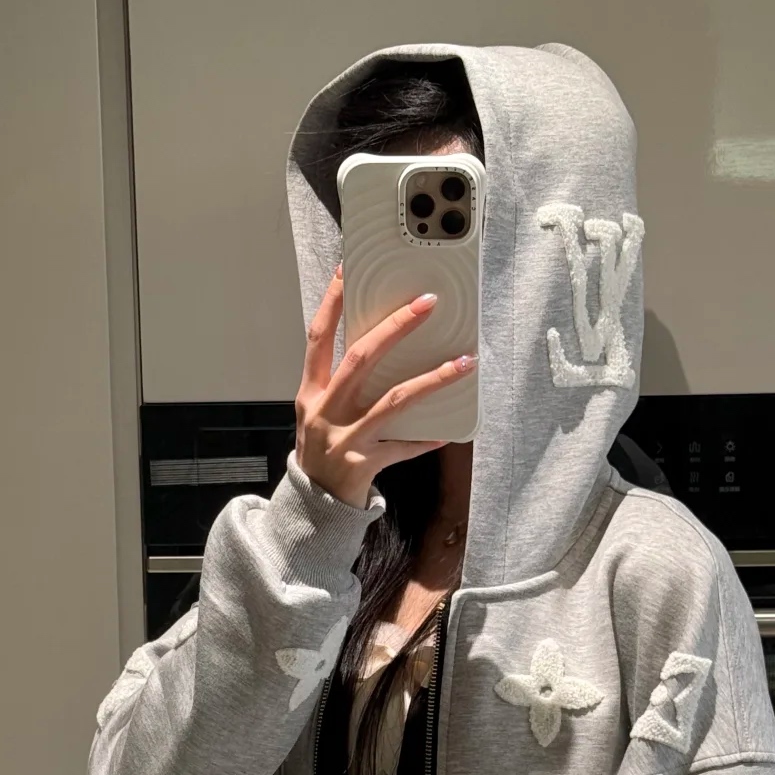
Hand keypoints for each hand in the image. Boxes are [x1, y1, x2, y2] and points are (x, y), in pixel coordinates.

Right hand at [295, 267, 476, 509]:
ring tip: (464, 362)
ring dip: (432, 379)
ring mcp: (345, 438)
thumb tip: (380, 344)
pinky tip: (448, 431)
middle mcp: (325, 411)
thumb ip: (339, 383)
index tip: (347, 271)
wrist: (312, 504)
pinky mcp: (364, 464)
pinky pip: (403, 447)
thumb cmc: (321, 450)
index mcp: (310, 393)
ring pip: (393, 400)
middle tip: (425, 303)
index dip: (331, 304)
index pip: (318, 338)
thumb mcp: (318, 412)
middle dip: (395, 327)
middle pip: (360, 359)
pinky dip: (426, 439)